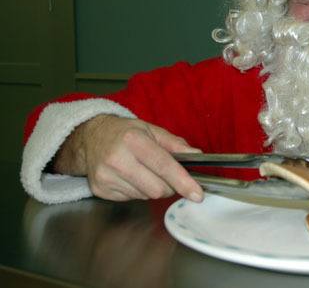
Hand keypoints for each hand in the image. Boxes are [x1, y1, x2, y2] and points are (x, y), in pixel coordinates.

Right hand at [54, 115, 203, 201]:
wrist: (91, 137)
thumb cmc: (125, 133)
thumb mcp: (152, 130)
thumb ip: (175, 144)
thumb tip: (196, 156)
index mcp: (133, 140)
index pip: (163, 165)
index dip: (183, 181)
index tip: (197, 194)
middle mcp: (116, 159)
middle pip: (157, 188)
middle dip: (169, 186)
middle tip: (166, 175)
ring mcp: (106, 176)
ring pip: (145, 196)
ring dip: (152, 188)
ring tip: (144, 171)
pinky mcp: (99, 189)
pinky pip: (131, 199)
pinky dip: (138, 191)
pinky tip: (130, 177)